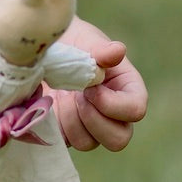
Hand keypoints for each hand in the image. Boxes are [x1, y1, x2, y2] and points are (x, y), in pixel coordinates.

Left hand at [54, 19, 147, 151]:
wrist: (46, 48)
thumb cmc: (74, 40)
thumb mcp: (86, 39)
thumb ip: (101, 49)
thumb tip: (119, 50)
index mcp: (127, 89)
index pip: (136, 110)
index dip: (113, 105)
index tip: (91, 88)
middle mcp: (113, 113)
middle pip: (118, 139)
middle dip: (94, 119)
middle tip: (77, 95)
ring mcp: (89, 125)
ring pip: (88, 142)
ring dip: (72, 119)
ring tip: (62, 94)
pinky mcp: (65, 130)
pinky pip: (65, 140)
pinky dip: (55, 123)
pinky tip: (49, 102)